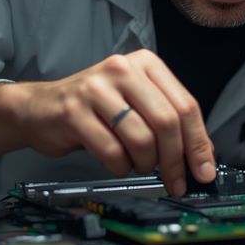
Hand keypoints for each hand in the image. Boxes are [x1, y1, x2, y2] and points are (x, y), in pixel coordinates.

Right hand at [10, 49, 216, 196]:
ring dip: (145, 164)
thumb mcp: (137, 104)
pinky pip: (112, 151)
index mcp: (145, 64)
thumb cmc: (94, 108)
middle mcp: (122, 69)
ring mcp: (97, 88)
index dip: (198, 143)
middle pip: (166, 122)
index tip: (204, 169)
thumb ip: (169, 122)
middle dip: (176, 160)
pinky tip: (116, 161)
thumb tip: (203, 155)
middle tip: (176, 181)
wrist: (40, 108)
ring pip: (141, 139)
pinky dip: (120, 166)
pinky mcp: (75, 111)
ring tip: (137, 164)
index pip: (185, 105)